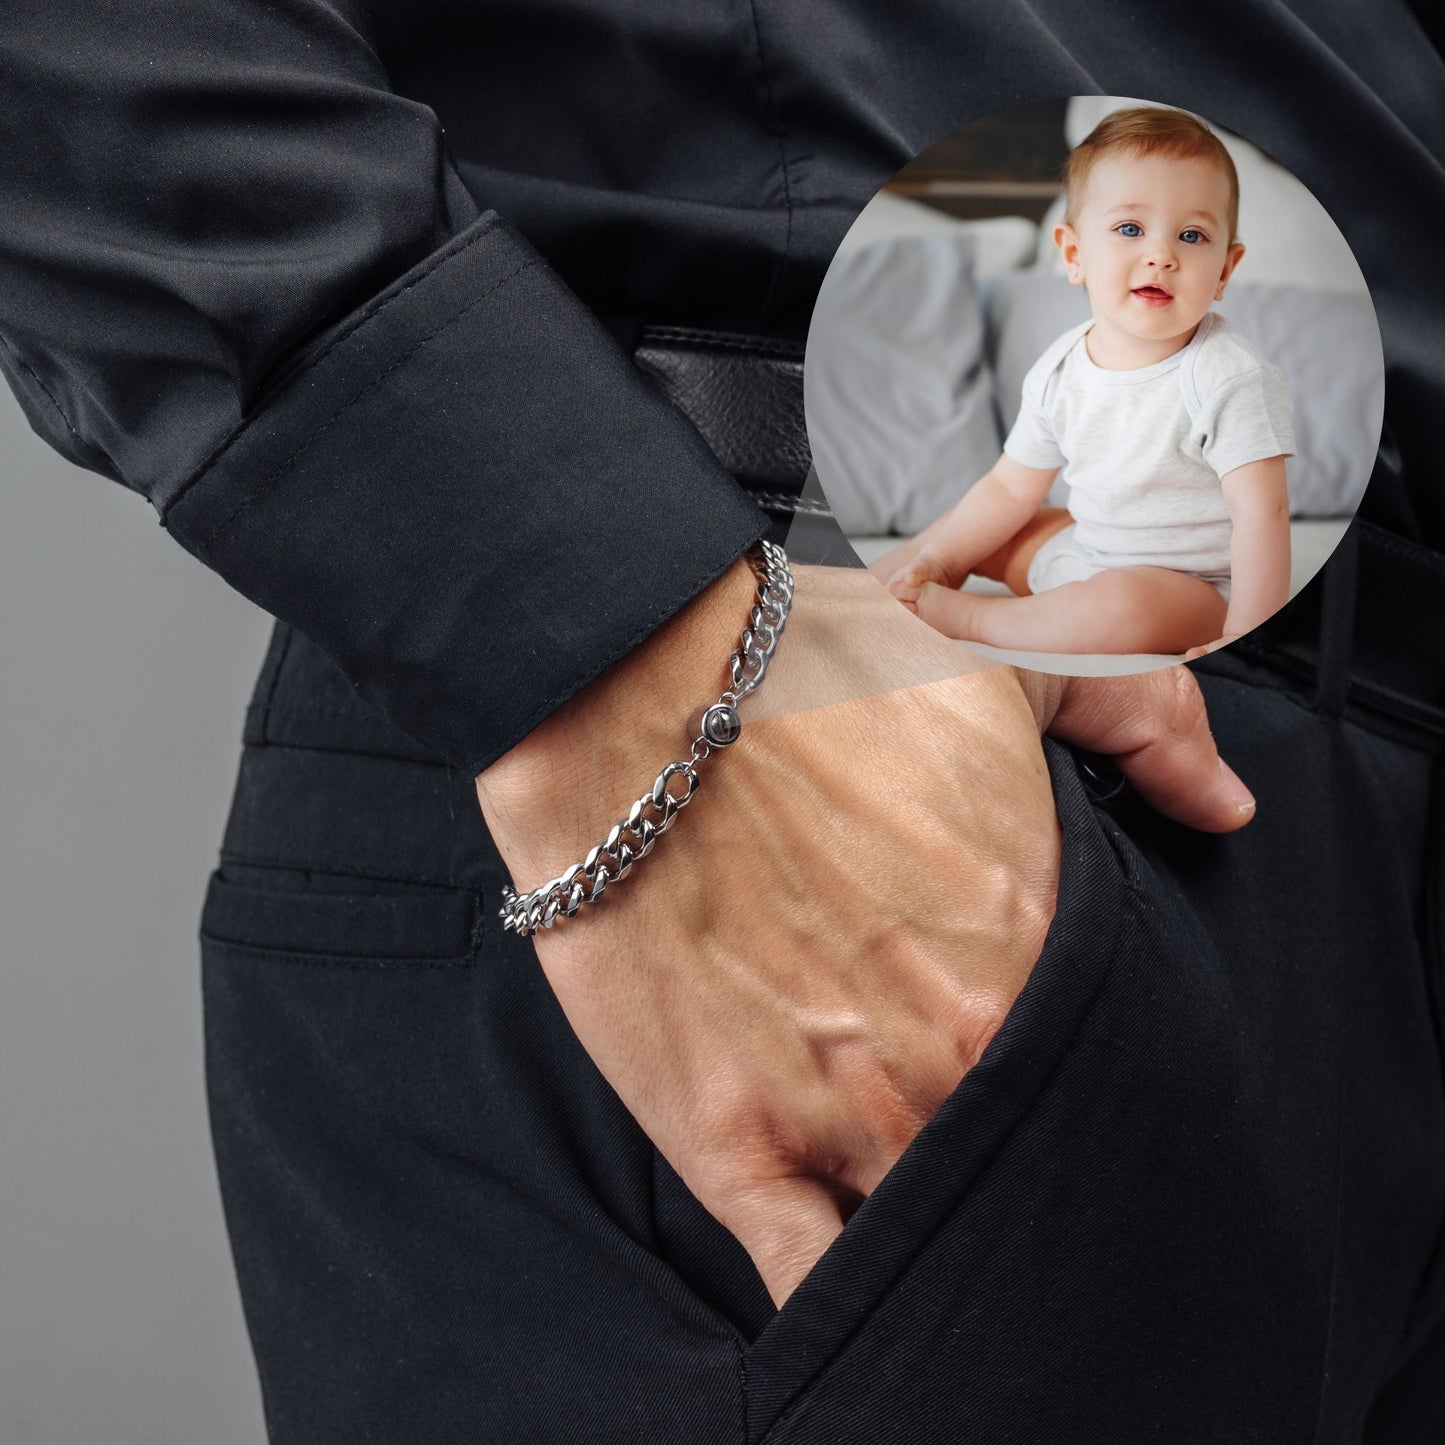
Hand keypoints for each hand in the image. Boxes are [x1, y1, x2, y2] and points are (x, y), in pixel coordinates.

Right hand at [475, 562, 1253, 1308]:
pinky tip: (858, 1282)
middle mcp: (959, 1051)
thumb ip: (1138, 718)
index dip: (1065, 1051)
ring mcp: (848, 1114)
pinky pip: (814, 1280)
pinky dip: (844, 1295)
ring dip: (933, 1206)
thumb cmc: (795, 682)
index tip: (1024, 1034)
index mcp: (1034, 947)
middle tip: (950, 1083)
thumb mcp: (999, 664)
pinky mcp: (738, 1147)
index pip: (1101, 1058)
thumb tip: (1221, 802)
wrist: (626, 701)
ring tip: (898, 1158)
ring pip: (932, 1222)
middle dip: (1001, 1127)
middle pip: (1019, 1146)